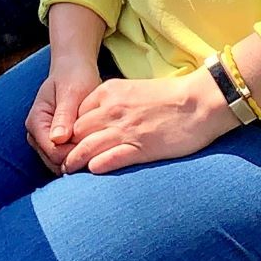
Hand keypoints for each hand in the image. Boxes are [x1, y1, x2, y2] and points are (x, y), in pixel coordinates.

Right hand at [25, 49, 106, 169]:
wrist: (73, 69)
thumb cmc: (74, 77)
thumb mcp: (71, 92)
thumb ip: (64, 115)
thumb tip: (57, 139)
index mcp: (36, 122)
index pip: (54, 153)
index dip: (75, 153)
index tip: (95, 143)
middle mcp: (36, 135)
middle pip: (56, 162)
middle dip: (78, 157)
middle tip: (100, 143)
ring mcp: (44, 140)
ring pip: (61, 163)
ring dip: (80, 157)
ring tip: (97, 142)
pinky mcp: (55, 142)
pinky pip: (67, 158)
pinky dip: (80, 154)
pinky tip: (93, 143)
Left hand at [60, 73, 236, 175]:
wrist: (200, 103)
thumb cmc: (170, 97)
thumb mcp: (133, 89)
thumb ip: (113, 101)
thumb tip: (98, 116)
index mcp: (109, 92)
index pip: (75, 113)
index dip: (68, 129)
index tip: (66, 140)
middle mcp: (111, 110)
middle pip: (76, 132)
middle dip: (67, 147)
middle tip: (61, 159)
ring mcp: (124, 130)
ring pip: (86, 148)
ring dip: (74, 161)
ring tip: (68, 171)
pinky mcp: (139, 148)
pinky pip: (108, 160)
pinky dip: (96, 166)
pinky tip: (92, 171)